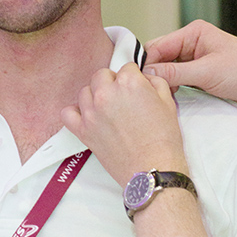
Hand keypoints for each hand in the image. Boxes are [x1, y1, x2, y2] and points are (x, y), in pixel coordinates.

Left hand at [62, 63, 188, 186]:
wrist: (152, 169)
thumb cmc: (163, 141)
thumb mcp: (168, 103)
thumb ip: (155, 82)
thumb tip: (145, 79)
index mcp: (129, 83)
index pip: (126, 67)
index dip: (133, 77)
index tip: (136, 87)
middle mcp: (106, 93)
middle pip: (102, 75)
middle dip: (113, 82)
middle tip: (123, 98)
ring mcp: (92, 112)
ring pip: (85, 91)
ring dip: (96, 95)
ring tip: (108, 108)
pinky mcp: (83, 130)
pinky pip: (68, 113)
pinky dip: (75, 112)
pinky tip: (88, 116)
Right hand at [145, 19, 236, 112]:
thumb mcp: (208, 72)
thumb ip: (176, 72)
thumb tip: (148, 72)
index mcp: (195, 32)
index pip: (159, 45)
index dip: (147, 62)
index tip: (137, 80)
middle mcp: (193, 43)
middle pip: (160, 57)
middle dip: (153, 73)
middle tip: (146, 90)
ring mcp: (196, 60)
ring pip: (167, 70)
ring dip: (163, 82)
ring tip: (158, 96)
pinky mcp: (200, 75)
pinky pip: (178, 79)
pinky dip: (172, 88)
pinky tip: (170, 97)